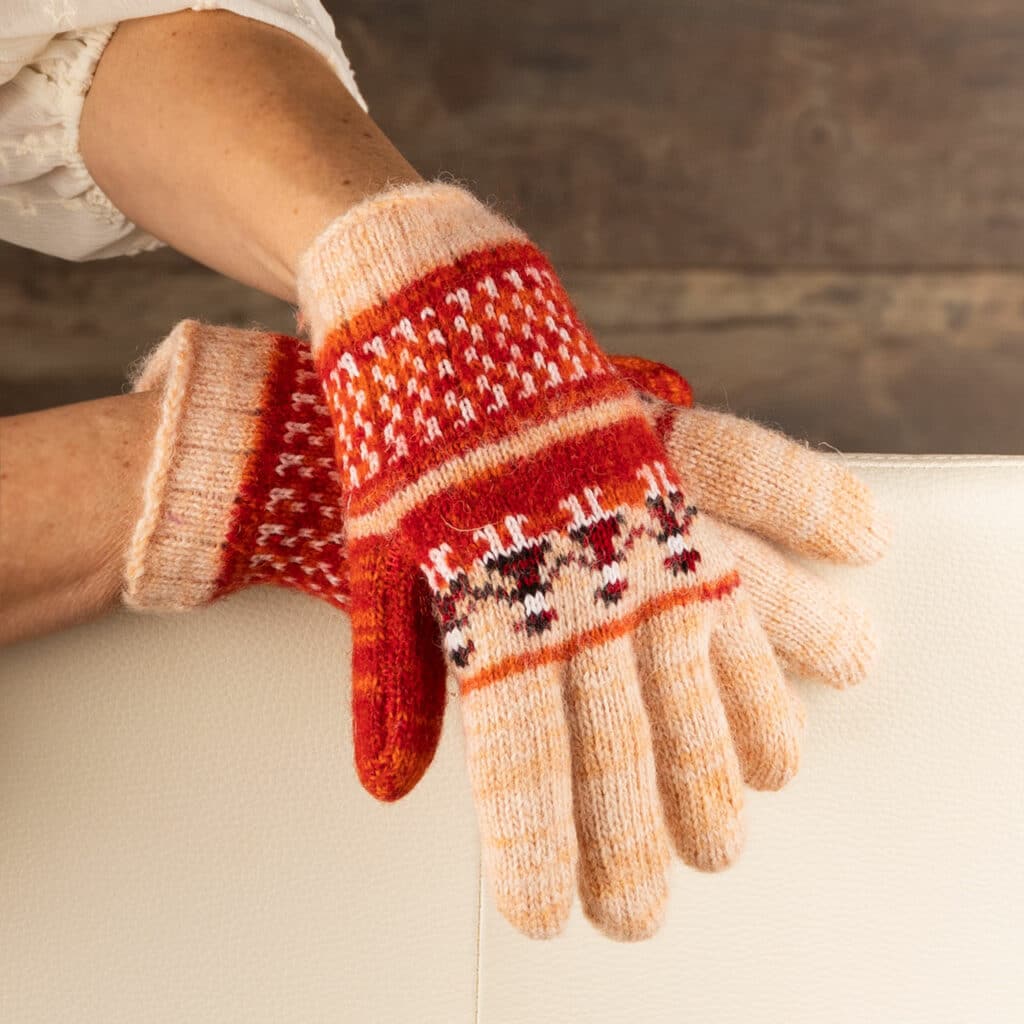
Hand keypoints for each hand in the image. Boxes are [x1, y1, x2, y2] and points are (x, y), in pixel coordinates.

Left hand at [130, 318, 886, 940]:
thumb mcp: (371, 553)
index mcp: (477, 589)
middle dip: (631, 826)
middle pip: (609, 721)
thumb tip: (392, 784)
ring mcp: (619, 512)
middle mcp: (561, 559)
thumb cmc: (387, 436)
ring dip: (719, 749)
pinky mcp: (656, 468)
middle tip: (649, 904)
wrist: (417, 300)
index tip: (556, 908)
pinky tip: (820, 676)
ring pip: (686, 656)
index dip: (538, 835)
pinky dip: (779, 623)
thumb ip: (394, 671)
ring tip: (740, 821)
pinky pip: (738, 560)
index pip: (514, 743)